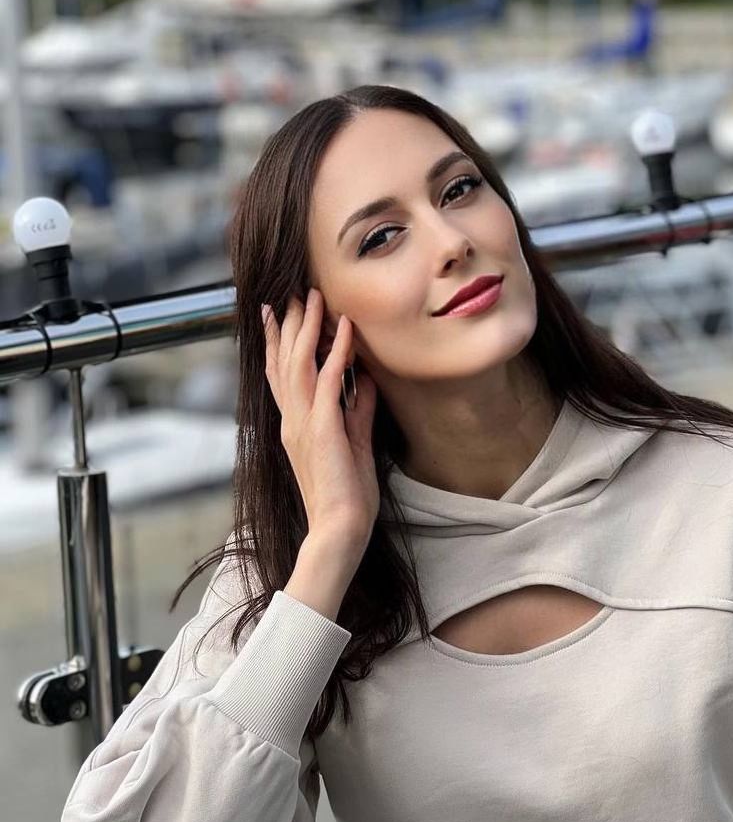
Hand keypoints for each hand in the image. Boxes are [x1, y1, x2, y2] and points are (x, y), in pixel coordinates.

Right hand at [262, 288, 379, 562]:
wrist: (340, 529)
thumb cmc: (347, 495)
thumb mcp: (355, 443)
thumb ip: (358, 411)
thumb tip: (368, 383)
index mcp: (294, 425)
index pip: (280, 375)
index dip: (276, 342)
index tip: (275, 312)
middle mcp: (292, 420)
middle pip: (283, 362)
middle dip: (287, 324)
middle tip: (291, 292)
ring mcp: (304, 424)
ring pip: (299, 364)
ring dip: (308, 328)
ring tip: (314, 297)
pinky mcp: (322, 430)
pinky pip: (329, 382)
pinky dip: (337, 352)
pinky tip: (344, 329)